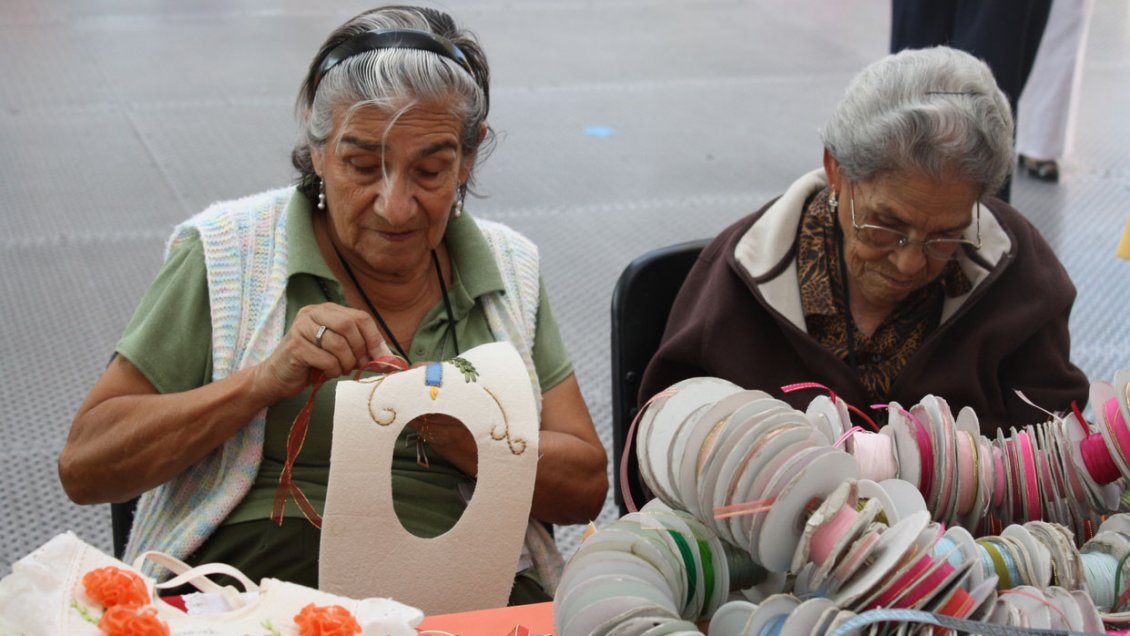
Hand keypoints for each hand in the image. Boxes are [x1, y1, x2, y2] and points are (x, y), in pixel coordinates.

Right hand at [252, 303, 390, 401]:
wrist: (277, 377)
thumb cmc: (312, 363)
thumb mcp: (339, 351)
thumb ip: (360, 348)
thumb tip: (388, 357)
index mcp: (326, 310)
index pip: (360, 317)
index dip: (374, 338)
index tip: (381, 357)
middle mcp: (312, 313)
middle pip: (350, 325)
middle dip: (360, 350)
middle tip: (357, 365)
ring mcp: (301, 328)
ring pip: (339, 343)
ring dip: (345, 363)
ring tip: (339, 369)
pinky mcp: (295, 346)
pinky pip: (326, 359)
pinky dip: (332, 370)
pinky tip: (326, 373)